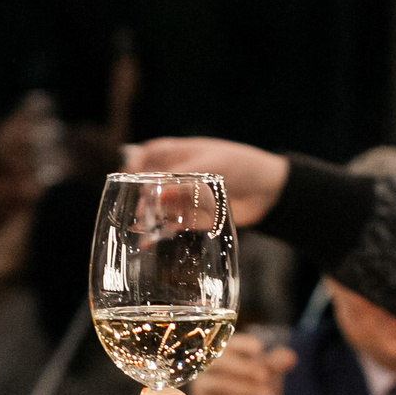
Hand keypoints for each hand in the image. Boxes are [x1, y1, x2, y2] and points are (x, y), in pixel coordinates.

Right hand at [126, 138, 288, 224]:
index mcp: (177, 153)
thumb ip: (183, 180)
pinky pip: (172, 224)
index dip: (134, 167)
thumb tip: (155, 195)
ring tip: (140, 231)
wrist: (269, 189)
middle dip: (140, 199)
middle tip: (139, 214)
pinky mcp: (192, 217)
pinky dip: (161, 232)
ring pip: (157, 207)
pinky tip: (150, 241)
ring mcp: (183, 197)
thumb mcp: (211, 166)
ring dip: (147, 218)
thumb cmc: (241, 164)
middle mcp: (175, 175)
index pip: (146, 156)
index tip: (126, 180)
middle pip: (147, 186)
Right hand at [189, 335, 294, 394]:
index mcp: (218, 354)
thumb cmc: (238, 388)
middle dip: (243, 368)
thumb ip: (272, 364)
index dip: (241, 344)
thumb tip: (291, 357)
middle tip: (264, 375)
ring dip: (247, 390)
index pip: (225, 344)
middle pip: (219, 363)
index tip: (258, 348)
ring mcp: (203, 389)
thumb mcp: (258, 374)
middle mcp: (206, 369)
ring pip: (222, 387)